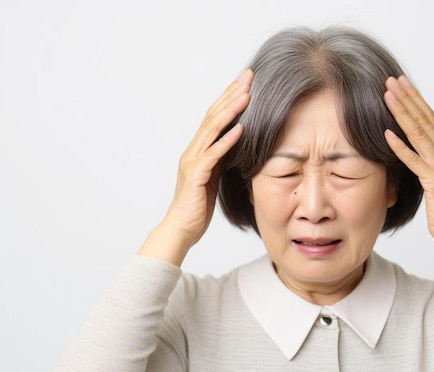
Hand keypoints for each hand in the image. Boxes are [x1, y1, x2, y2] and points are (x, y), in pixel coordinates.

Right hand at [138, 69, 252, 264]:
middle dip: (232, 94)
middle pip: (213, 115)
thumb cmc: (197, 206)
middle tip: (249, 76)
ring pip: (212, 129)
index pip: (215, 117)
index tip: (246, 82)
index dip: (230, 97)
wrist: (180, 229)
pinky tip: (241, 129)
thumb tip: (238, 145)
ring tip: (247, 95)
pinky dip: (227, 140)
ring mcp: (193, 161)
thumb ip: (222, 159)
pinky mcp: (196, 176)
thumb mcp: (214, 177)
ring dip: (230, 111)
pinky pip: (213, 155)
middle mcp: (193, 150)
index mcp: (199, 150)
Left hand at [383, 76, 433, 269]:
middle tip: (391, 80)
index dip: (414, 99)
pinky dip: (400, 146)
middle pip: (424, 119)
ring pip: (418, 133)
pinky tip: (386, 134)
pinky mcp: (433, 179)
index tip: (401, 83)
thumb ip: (424, 161)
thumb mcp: (432, 179)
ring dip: (401, 112)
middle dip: (407, 97)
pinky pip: (414, 160)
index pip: (428, 118)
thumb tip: (412, 150)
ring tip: (387, 96)